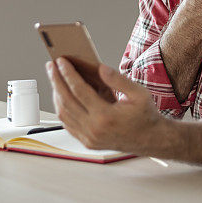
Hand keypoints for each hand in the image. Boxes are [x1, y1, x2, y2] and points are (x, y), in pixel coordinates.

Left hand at [46, 57, 163, 153]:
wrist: (150, 139)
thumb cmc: (145, 115)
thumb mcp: (139, 93)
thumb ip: (118, 80)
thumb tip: (99, 68)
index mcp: (106, 117)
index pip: (79, 91)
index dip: (68, 74)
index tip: (61, 61)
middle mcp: (94, 130)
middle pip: (66, 101)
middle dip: (56, 81)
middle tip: (51, 66)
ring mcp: (89, 138)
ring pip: (63, 113)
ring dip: (56, 94)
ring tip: (55, 78)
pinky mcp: (87, 142)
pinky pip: (67, 123)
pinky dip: (62, 107)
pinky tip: (61, 95)